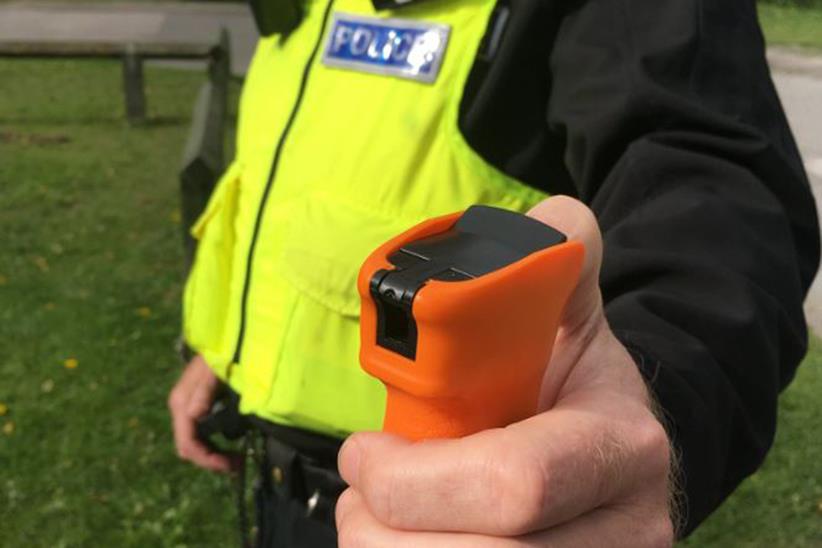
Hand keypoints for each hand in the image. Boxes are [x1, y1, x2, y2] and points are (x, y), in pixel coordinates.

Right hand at [168, 354, 233, 472]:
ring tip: (238, 459)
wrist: (226, 338)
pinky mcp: (199, 406)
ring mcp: (189, 408)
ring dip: (214, 454)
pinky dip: (215, 444)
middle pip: (189, 448)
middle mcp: (182, 408)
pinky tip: (232, 445)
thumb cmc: (222, 352)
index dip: (208, 459)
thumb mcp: (215, 370)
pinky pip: (202, 433)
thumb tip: (194, 415)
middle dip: (211, 460)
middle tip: (239, 465)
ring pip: (195, 443)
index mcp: (182, 403)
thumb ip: (205, 390)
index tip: (232, 465)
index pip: (188, 444)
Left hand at [336, 196, 674, 546]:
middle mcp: (626, 528)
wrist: (607, 444)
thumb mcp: (567, 308)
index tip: (361, 453)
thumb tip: (547, 223)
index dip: (415, 478)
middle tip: (356, 498)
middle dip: (387, 533)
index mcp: (621, 445)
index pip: (513, 482)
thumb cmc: (567, 375)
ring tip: (373, 520)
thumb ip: (556, 255)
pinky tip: (405, 540)